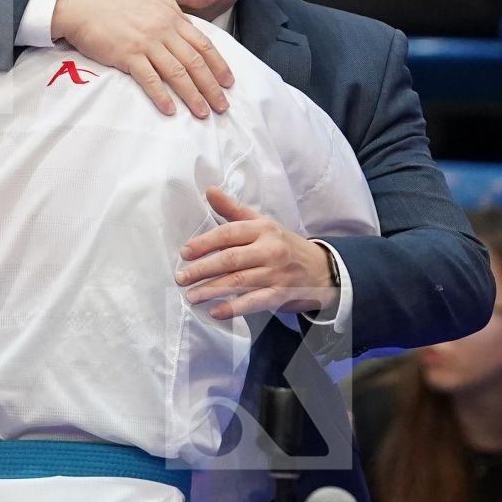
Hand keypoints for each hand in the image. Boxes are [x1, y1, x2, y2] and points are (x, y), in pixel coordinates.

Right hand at [53, 0, 232, 117]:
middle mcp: (163, 30)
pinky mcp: (128, 55)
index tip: (228, 82)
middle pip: (195, 62)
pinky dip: (162, 96)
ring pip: (177, 73)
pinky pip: (150, 80)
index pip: (203, 44)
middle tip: (222, 106)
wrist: (81, 3)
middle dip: (212, 86)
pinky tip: (171, 111)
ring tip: (203, 113)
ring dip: (193, 96)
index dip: (219, 65)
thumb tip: (183, 21)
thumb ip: (168, 9)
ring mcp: (147, 43)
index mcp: (171, 16)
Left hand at [176, 187, 337, 319]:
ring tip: (191, 296)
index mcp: (263, 228)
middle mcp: (270, 249)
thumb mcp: (262, 223)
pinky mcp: (280, 295)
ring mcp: (276, 273)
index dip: (205, 243)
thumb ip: (233, 210)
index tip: (184, 253)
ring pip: (239, 281)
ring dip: (212, 290)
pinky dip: (233, 308)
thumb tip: (209, 190)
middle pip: (231, 259)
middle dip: (203, 269)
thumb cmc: (283, 244)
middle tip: (181, 278)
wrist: (320, 269)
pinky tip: (215, 312)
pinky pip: (253, 302)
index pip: (229, 233)